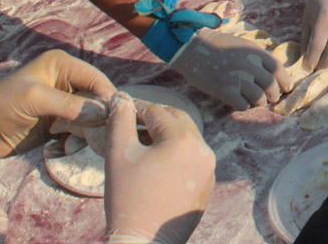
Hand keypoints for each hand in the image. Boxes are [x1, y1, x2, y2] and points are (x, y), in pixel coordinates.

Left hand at [0, 50, 113, 170]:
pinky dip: (79, 139)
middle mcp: (67, 81)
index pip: (95, 77)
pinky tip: (67, 146)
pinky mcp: (61, 122)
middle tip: (100, 132)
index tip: (115, 115)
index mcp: (62, 65)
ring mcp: (64, 103)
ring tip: (76, 142)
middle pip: (97, 97)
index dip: (107, 95)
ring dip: (89, 130)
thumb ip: (70, 104)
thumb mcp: (36, 99)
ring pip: (92, 115)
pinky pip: (81, 129)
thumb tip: (102, 113)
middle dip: (98, 115)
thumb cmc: (1, 106)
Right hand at [104, 93, 214, 243]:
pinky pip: (193, 161)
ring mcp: (209, 169)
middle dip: (155, 121)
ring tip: (142, 146)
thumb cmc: (128, 198)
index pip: (157, 113)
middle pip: (178, 123)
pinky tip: (157, 167)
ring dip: (167, 138)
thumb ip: (120, 121)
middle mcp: (203, 150)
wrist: (144, 243)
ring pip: (187, 141)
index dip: (137, 111)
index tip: (121, 115)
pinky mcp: (208, 186)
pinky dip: (177, 157)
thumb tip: (120, 98)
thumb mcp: (118, 155)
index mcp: (183, 139)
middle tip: (133, 125)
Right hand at [169, 28, 289, 110]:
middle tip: (271, 98)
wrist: (192, 47)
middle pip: (271, 86)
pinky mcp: (224, 90)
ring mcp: (237, 78)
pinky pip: (242, 105)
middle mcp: (249, 65)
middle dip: (274, 95)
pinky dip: (244, 106)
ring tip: (256, 101)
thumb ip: (258, 57)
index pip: (278, 69)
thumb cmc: (218, 45)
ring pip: (259, 98)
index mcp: (255, 52)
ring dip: (260, 102)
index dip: (285, 81)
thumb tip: (273, 73)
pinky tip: (240, 102)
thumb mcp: (243, 45)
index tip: (285, 88)